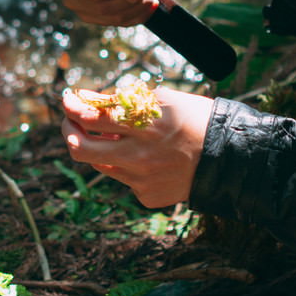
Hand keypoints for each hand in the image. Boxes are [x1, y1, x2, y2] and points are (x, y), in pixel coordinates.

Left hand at [60, 86, 212, 207]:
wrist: (228, 158)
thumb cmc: (196, 119)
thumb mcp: (162, 99)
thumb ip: (122, 101)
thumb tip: (86, 99)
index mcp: (144, 126)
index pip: (91, 118)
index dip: (72, 106)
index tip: (68, 98)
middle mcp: (138, 156)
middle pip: (80, 149)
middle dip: (68, 131)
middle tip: (71, 119)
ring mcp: (141, 180)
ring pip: (100, 164)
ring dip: (98, 147)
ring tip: (110, 134)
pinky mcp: (146, 196)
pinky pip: (123, 178)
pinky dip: (126, 164)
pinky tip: (147, 157)